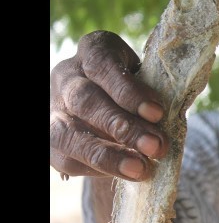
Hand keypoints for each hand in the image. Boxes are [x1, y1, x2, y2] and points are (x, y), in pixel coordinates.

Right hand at [50, 30, 168, 181]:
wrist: (108, 103)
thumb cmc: (137, 86)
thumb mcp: (148, 77)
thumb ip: (155, 94)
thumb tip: (165, 124)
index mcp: (93, 50)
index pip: (103, 65)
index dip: (129, 90)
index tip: (157, 112)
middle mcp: (66, 75)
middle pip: (86, 100)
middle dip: (123, 127)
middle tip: (156, 146)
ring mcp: (53, 107)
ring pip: (70, 134)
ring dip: (108, 155)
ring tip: (141, 169)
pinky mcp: (49, 138)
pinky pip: (67, 158)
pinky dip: (98, 168)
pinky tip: (125, 173)